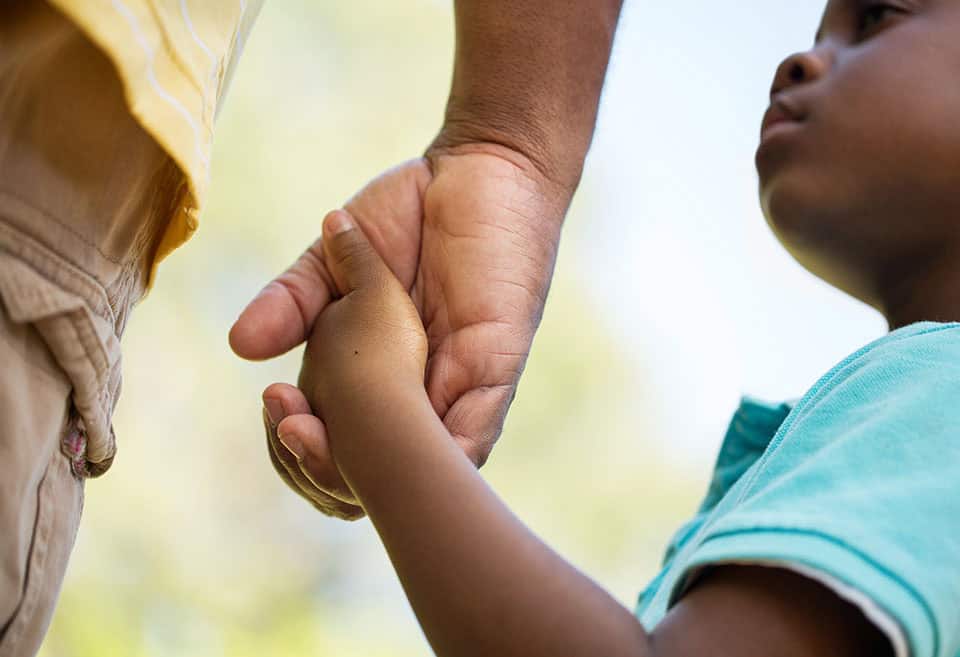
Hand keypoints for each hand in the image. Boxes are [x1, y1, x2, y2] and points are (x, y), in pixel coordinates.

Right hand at [232, 145, 571, 518]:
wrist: (481, 163)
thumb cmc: (412, 210)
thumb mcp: (336, 256)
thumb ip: (295, 300)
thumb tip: (240, 346)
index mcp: (379, 374)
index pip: (339, 440)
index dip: (305, 445)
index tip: (273, 410)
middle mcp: (420, 391)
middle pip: (376, 471)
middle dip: (329, 466)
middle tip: (291, 429)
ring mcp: (461, 384)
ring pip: (425, 466)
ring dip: (373, 467)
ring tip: (323, 443)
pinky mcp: (498, 365)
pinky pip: (478, 430)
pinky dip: (446, 454)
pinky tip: (414, 468)